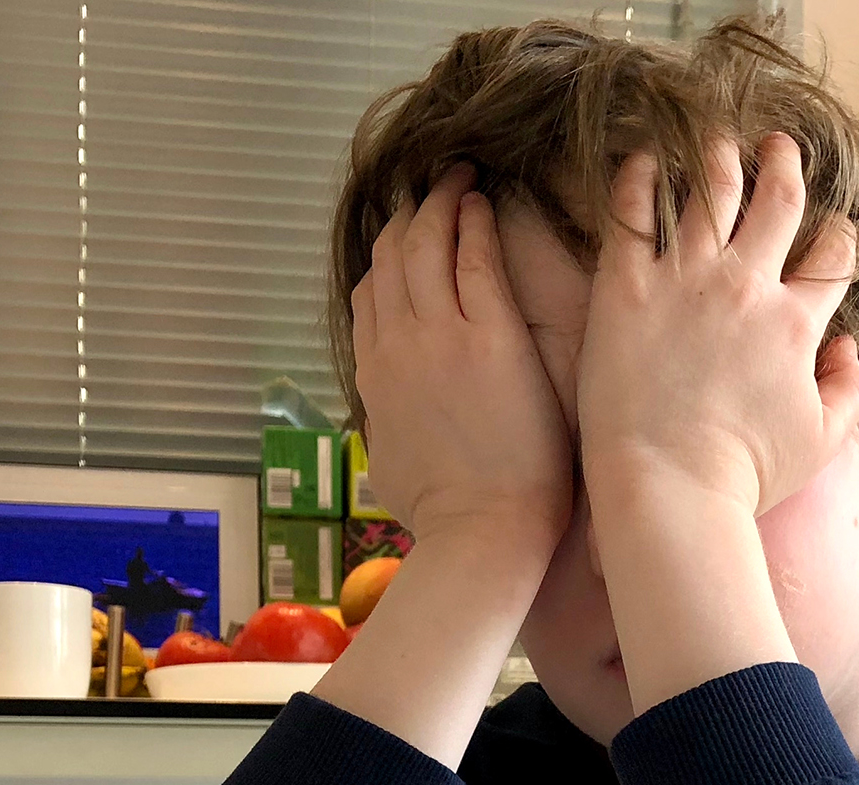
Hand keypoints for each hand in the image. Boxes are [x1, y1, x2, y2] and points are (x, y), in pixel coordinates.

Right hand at [352, 165, 573, 551]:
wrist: (482, 533)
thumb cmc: (447, 516)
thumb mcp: (391, 467)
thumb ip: (387, 428)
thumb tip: (386, 425)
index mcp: (374, 377)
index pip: (369, 297)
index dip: (385, 259)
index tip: (404, 237)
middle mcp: (396, 346)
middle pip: (390, 258)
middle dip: (408, 214)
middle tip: (430, 186)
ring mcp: (440, 336)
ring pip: (426, 245)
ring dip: (439, 202)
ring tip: (457, 176)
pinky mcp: (489, 334)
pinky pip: (473, 257)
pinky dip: (472, 221)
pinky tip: (481, 201)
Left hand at [574, 132, 858, 515]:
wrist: (671, 490)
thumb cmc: (744, 475)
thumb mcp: (821, 440)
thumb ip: (849, 390)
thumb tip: (851, 351)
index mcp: (796, 325)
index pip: (833, 256)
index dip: (839, 234)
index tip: (834, 227)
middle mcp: (746, 288)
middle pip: (776, 202)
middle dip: (784, 166)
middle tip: (779, 147)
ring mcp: (684, 282)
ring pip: (710, 192)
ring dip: (720, 158)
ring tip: (719, 141)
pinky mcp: (625, 288)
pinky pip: (632, 215)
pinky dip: (639, 179)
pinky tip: (644, 160)